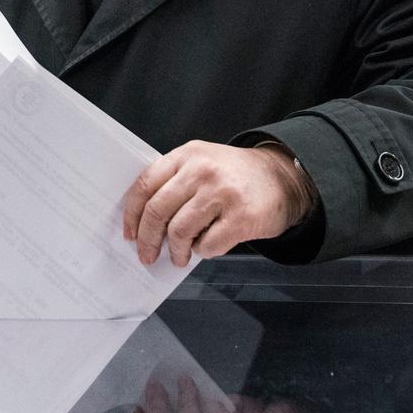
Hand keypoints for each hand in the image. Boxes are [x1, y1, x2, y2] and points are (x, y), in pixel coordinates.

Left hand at [122, 141, 317, 266]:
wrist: (283, 179)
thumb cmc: (236, 176)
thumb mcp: (203, 163)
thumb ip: (175, 182)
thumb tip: (144, 222)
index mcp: (187, 155)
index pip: (146, 184)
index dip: (132, 214)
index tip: (130, 233)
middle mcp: (202, 170)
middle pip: (158, 210)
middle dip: (148, 240)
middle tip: (147, 255)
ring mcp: (222, 193)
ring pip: (179, 231)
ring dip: (176, 251)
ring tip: (180, 256)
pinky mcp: (241, 217)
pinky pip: (207, 245)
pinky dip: (203, 252)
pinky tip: (208, 246)